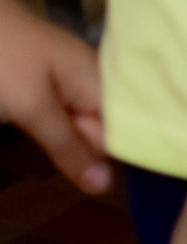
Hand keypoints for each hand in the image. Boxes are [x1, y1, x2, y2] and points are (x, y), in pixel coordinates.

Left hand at [0, 0, 106, 192]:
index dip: (104, 157)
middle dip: (78, 149)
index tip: (87, 176)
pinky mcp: (44, 86)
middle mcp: (89, 80)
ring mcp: (65, 82)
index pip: (120, 132)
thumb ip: (67, 147)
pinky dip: (48, 130)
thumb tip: (103, 186)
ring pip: (75, 126)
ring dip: (59, 142)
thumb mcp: (34, 107)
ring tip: (32, 125)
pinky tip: (32, 128)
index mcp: (98, 80)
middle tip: (43, 134)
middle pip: (99, 130)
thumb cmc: (4, 58)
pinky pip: (59, 117)